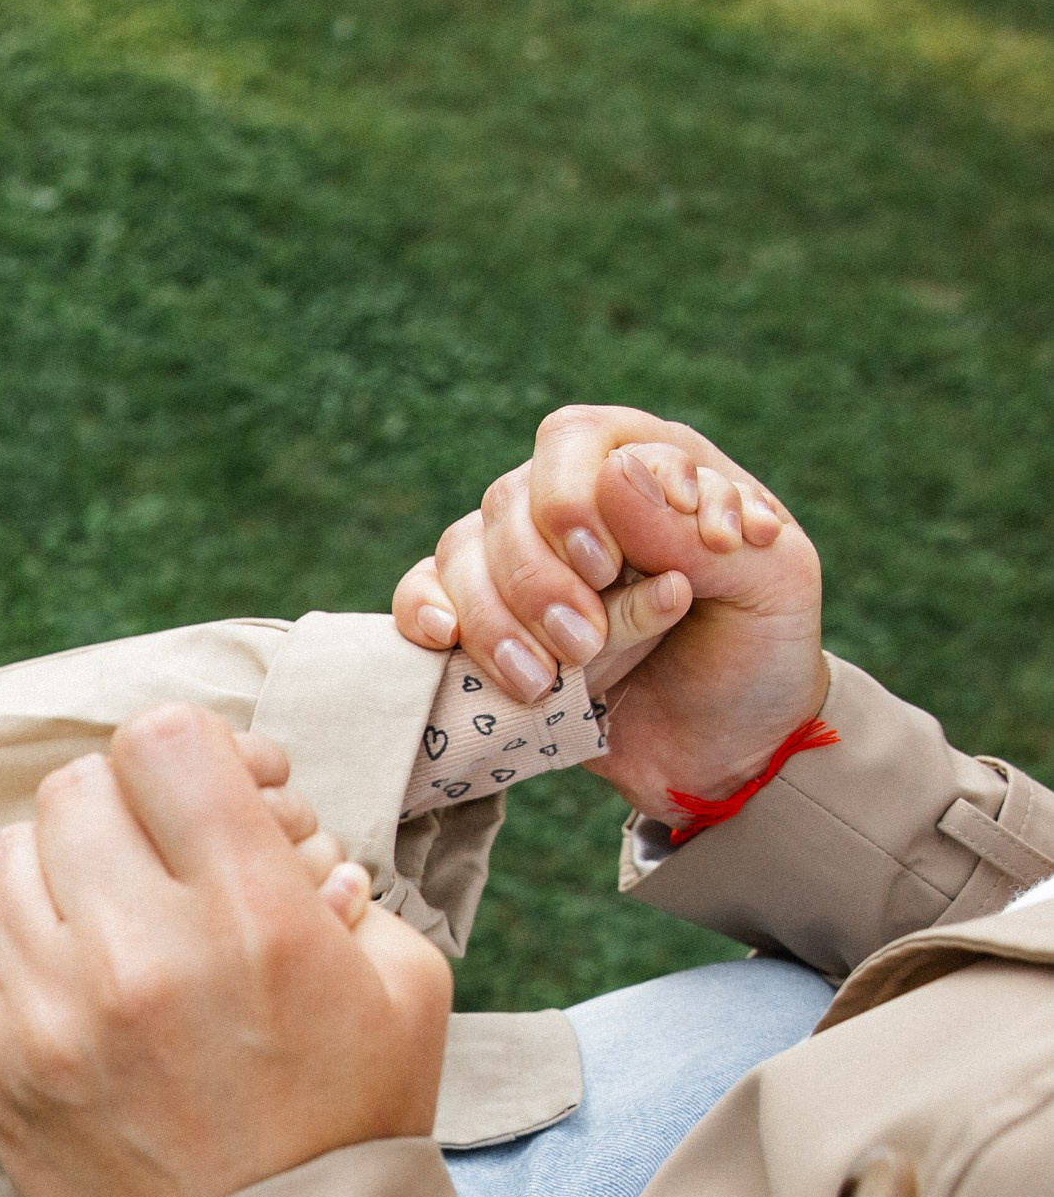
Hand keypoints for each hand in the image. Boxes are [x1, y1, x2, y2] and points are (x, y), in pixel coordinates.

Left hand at [0, 708, 453, 1196]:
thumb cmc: (349, 1134)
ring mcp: (53, 1013)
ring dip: (54, 872)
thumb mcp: (402, 993)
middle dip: (127, 816)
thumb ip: (344, 888)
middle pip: (80, 791)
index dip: (193, 758)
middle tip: (162, 873)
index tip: (215, 805)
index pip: (167, 741)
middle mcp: (142, 951)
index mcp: (253, 914)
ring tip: (100, 924)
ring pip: (5, 859)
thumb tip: (281, 833)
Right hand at [391, 406, 825, 821]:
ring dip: (492, 617)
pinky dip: (425, 611)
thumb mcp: (772, 586)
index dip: (574, 499)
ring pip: (463, 551)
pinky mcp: (487, 622)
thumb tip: (615, 474)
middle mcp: (578, 505)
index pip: (577, 441)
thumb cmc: (759, 657)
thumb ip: (700, 528)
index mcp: (650, 468)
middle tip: (583, 644)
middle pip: (510, 501)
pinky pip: (425, 592)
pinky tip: (446, 641)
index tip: (607, 569)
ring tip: (540, 681)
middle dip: (536, 580)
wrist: (728, 754)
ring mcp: (525, 562)